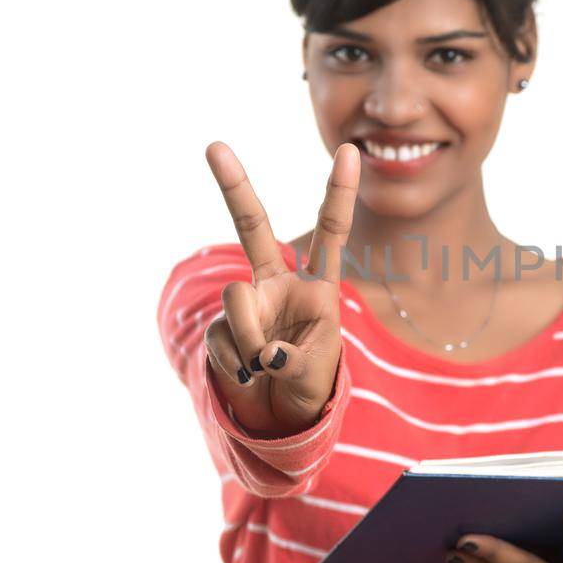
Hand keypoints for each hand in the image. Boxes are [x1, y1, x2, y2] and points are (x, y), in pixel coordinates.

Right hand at [202, 139, 359, 436]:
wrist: (277, 416)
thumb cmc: (309, 385)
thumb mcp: (316, 373)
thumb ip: (294, 360)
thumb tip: (263, 354)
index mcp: (316, 286)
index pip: (330, 233)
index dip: (338, 193)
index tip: (349, 150)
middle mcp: (277, 283)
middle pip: (254, 226)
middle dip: (234, 186)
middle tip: (214, 145)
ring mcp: (246, 302)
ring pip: (236, 298)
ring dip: (249, 336)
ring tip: (263, 368)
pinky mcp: (219, 326)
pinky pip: (221, 336)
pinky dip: (235, 362)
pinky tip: (247, 377)